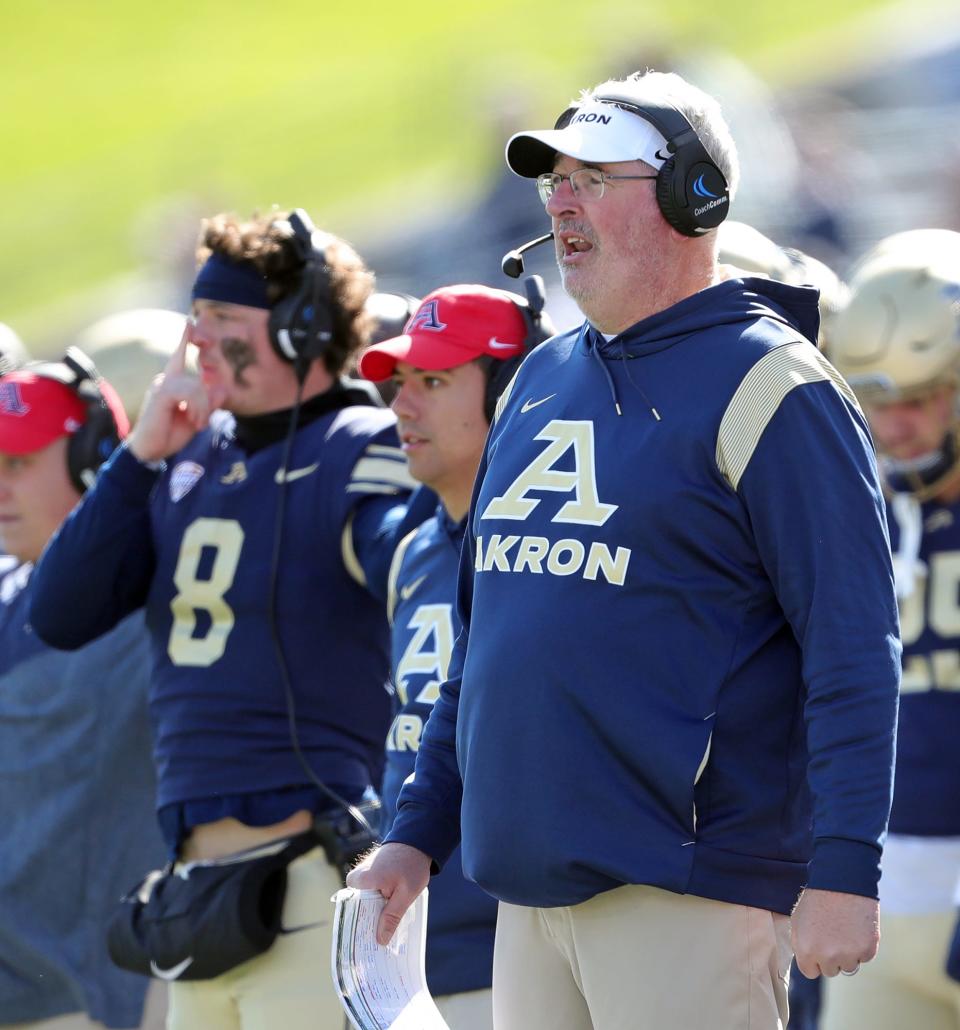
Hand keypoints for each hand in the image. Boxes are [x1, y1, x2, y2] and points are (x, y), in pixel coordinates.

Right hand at [126, 324, 225, 461]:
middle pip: (200, 379)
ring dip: (203, 408)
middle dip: (208, 400)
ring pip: (198, 387)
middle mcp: (166, 379)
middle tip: (201, 422)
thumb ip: (209, 404)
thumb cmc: (171, 433)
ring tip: (197, 423)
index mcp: (173, 382)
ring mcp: (163, 384)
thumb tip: (223, 390)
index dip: (184, 338)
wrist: (151, 450)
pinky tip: (193, 420)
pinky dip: (197, 408)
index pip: (179, 356)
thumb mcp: (196, 418)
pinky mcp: (163, 392)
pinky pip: (191, 392)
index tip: (190, 320)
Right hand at [346, 842, 431, 945]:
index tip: (369, 946)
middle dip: (369, 924)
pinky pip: (368, 895)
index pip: (353, 911)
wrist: (415, 842)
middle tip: (380, 943)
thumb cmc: (411, 865)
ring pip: (364, 903)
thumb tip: (380, 939)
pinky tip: (387, 915)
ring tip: (385, 932)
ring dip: (374, 914)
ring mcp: (361, 875)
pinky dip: (377, 904)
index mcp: (362, 881)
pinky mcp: (367, 875)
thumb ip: (392, 916)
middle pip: (358, 909)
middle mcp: (356, 877)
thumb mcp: (406, 894)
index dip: (361, 929)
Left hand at [791, 888, 879, 977]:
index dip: (814, 960)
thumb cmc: (817, 898)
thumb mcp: (798, 920)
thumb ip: (801, 944)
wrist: (842, 881)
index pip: (810, 972)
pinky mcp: (867, 950)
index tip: (818, 948)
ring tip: (844, 929)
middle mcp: (827, 957)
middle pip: (830, 971)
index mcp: (806, 950)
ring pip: (848, 966)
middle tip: (832, 934)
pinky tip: (856, 927)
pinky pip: (864, 957)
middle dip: (831, 957)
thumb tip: (806, 960)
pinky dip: (861, 946)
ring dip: (847, 953)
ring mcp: (849, 955)